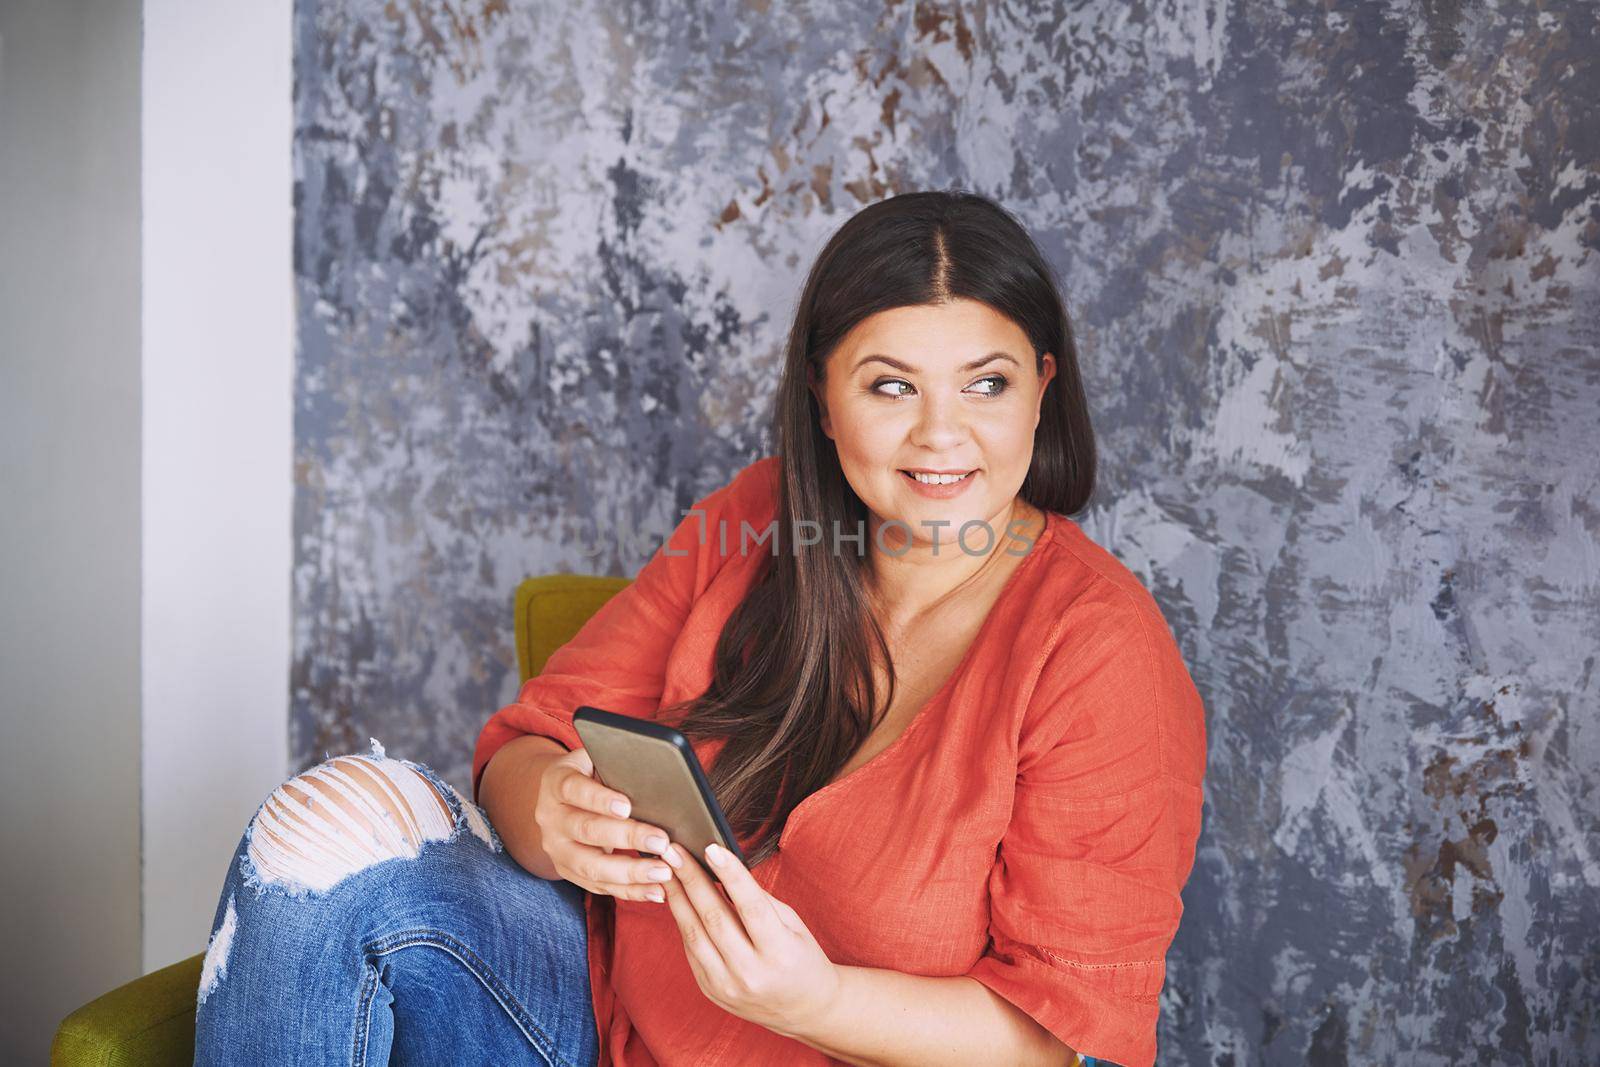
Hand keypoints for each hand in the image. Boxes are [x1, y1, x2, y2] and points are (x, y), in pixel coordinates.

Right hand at [532, 746, 679, 902]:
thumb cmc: (589, 775)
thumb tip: (651, 771)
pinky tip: (655, 891)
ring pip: (591, 866)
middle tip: (661, 842)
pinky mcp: (567, 871)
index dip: (600, 799)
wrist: (557, 800)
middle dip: (627, 837)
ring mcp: (557, 849)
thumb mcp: (594, 761)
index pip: (575, 790)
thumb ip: (614, 765)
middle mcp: (551, 818)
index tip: (627, 806)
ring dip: (630, 872)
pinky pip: (599, 886)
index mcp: (556, 783)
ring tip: (663, 873)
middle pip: (587, 830)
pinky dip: (629, 891)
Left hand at [658, 836, 841, 1039]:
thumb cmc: (801, 957)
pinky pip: (690, 950)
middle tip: (673, 850)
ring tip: (666, 870)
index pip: (751, 907)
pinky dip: (682, 921)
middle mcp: (752, 973)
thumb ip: (759, 901)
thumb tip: (723, 869)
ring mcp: (728, 986)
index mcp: (780, 953)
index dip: (731, 875)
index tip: (711, 848)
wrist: (803, 1008)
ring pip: (694, 934)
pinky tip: (676, 897)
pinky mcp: (711, 991)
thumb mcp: (793, 925)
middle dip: (691, 879)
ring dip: (677, 898)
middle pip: (715, 918)